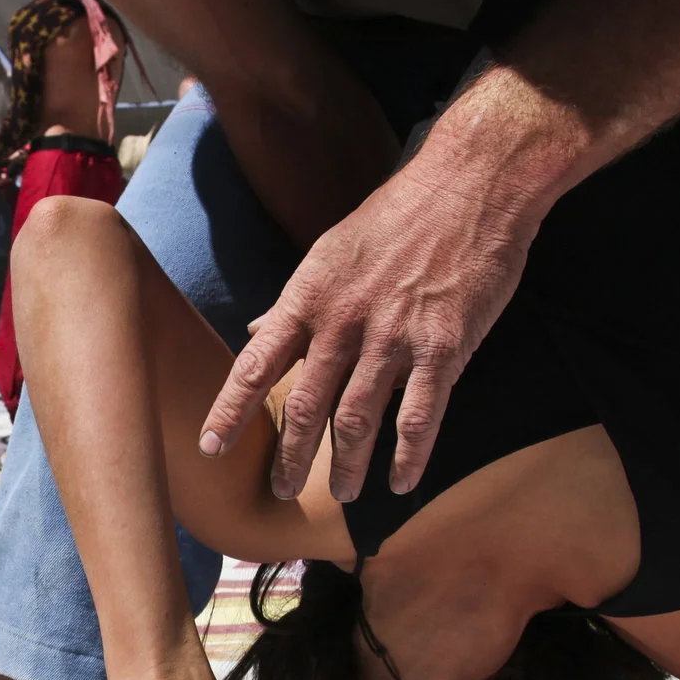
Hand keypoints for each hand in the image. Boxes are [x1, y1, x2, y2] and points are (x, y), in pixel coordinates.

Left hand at [197, 144, 538, 502]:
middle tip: (280, 490)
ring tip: (344, 493)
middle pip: (306, 405)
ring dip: (347, 464)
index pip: (255, 364)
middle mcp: (343, 322)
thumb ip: (294, 302)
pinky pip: (420, 415)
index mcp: (309, 297)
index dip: (229, 411)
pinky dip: (409, 455)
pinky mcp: (443, 347)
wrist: (469, 186)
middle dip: (290, 456)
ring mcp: (393, 336)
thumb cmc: (397, 216)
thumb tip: (256, 332)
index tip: (210, 449)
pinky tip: (403, 481)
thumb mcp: (330, 252)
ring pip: (359, 419)